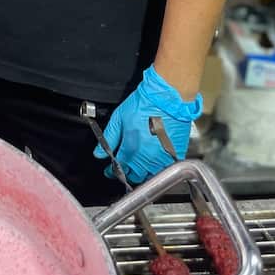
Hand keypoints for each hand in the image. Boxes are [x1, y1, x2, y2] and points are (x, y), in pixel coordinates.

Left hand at [93, 65, 201, 183]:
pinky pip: (166, 168)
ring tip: (140, 163)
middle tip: (126, 166)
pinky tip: (155, 159)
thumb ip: (109, 138)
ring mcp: (162, 158)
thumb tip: (98, 153)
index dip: (112, 171)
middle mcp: (147, 157)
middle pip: (135, 176)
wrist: (166, 98)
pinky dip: (159, 167)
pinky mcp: (176, 154)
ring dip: (144, 172)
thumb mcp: (119, 118)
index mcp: (131, 149)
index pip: (119, 169)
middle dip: (129, 173)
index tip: (110, 170)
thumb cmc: (144, 104)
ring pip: (151, 175)